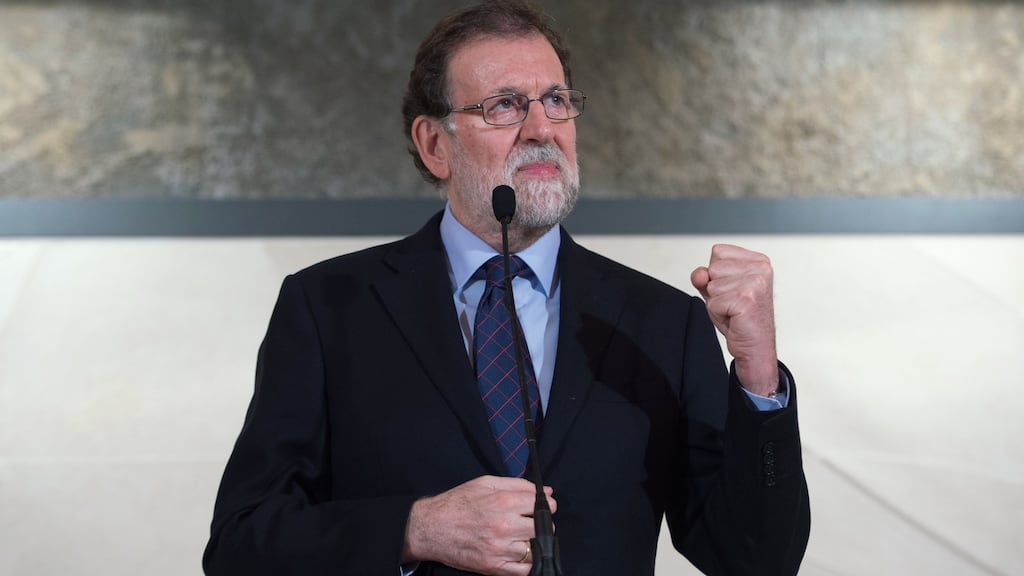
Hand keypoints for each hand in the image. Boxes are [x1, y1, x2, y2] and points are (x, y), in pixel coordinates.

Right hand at [403, 475, 556, 574]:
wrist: (431, 527)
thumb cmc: (457, 503)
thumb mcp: (485, 483)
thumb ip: (518, 485)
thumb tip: (546, 491)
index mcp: (503, 502)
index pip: (543, 505)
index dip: (545, 505)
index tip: (540, 507)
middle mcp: (504, 525)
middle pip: (544, 527)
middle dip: (540, 523)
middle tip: (529, 522)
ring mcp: (500, 548)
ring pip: (536, 548)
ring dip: (533, 542)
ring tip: (521, 536)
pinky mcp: (494, 567)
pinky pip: (524, 570)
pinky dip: (527, 563)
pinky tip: (519, 553)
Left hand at [691, 244, 778, 395]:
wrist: (756, 346)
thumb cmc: (740, 318)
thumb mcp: (718, 291)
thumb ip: (705, 276)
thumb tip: (700, 273)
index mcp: (758, 261)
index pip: (718, 252)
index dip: (717, 275)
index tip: (733, 290)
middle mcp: (761, 268)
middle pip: (713, 268)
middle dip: (716, 289)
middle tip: (734, 303)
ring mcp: (755, 283)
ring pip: (711, 286)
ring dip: (717, 303)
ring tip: (735, 311)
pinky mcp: (746, 299)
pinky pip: (713, 303)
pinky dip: (718, 314)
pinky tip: (735, 318)